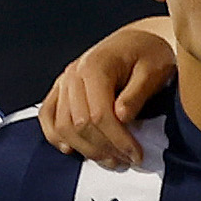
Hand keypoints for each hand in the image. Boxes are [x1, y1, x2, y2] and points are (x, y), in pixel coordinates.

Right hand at [39, 21, 181, 167]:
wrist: (137, 40)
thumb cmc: (148, 54)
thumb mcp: (153, 70)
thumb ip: (137, 93)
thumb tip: (121, 117)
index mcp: (95, 66)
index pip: (99, 114)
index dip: (117, 139)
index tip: (135, 155)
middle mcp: (74, 74)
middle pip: (79, 123)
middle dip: (104, 148)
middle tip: (127, 160)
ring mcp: (64, 82)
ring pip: (63, 126)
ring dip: (85, 149)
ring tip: (110, 159)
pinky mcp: (60, 89)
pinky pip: (47, 116)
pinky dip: (55, 136)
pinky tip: (71, 149)